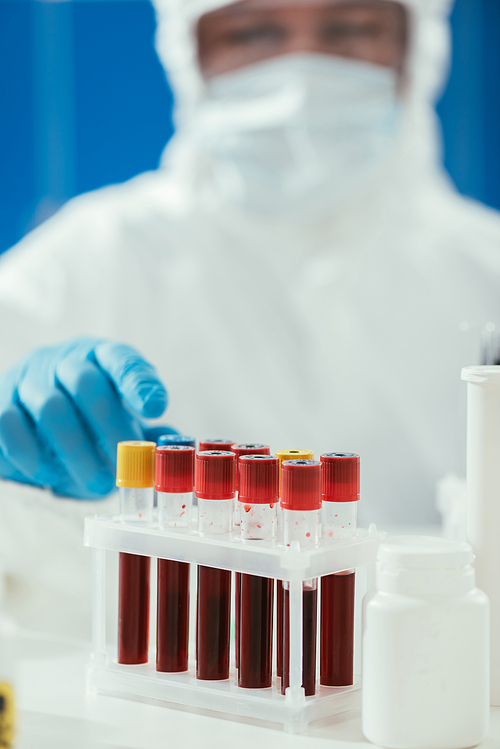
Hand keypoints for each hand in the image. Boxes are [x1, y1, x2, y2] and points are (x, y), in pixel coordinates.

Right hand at [0, 338, 173, 498]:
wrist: (31, 413)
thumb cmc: (87, 416)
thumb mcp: (120, 415)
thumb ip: (146, 429)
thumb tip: (178, 442)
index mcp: (101, 357)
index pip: (121, 360)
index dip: (138, 383)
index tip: (156, 408)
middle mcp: (64, 361)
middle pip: (86, 382)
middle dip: (109, 426)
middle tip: (126, 463)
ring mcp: (28, 379)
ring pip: (50, 408)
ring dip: (76, 451)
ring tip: (98, 483)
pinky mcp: (0, 402)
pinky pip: (9, 425)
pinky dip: (32, 455)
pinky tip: (50, 475)